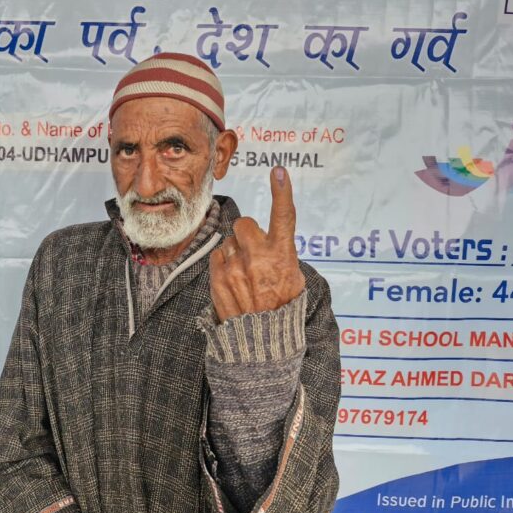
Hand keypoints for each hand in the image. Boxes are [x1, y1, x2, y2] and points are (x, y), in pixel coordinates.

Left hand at [210, 166, 304, 321]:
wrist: (260, 341)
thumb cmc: (282, 309)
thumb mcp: (295, 279)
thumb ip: (283, 255)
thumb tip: (270, 242)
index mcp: (282, 254)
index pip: (284, 216)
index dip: (282, 191)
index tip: (278, 171)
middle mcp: (257, 256)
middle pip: (244, 224)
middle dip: (247, 234)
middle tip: (254, 254)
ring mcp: (235, 266)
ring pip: (228, 243)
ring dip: (234, 253)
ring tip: (245, 276)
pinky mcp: (217, 277)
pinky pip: (217, 257)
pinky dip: (223, 265)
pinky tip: (233, 282)